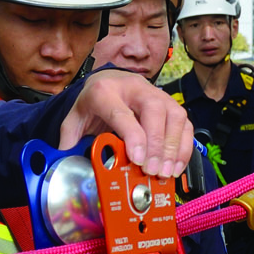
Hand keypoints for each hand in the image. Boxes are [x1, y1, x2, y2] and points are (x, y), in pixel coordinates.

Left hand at [60, 70, 193, 176]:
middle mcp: (134, 88)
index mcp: (105, 91)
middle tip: (152, 170)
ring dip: (174, 147)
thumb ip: (70, 139)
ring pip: (175, 115)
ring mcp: (157, 94)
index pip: (122, 112)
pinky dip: (183, 147)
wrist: (108, 81)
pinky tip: (176, 166)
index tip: (138, 159)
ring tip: (166, 172)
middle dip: (157, 143)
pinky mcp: (171, 104)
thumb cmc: (93, 103)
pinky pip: (185, 124)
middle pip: (154, 110)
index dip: (133, 136)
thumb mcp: (75, 118)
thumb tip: (68, 162)